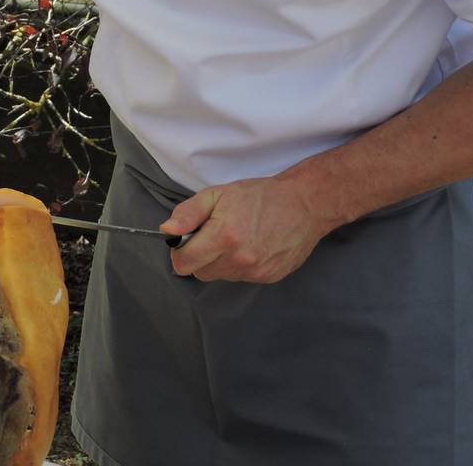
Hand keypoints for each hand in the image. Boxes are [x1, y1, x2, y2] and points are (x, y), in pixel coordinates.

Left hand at [159, 176, 343, 283]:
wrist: (305, 203)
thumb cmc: (259, 195)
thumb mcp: (217, 194)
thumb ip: (188, 213)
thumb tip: (166, 231)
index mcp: (223, 237)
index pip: (183, 264)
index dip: (181, 252)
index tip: (188, 240)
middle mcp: (239, 259)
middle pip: (200, 273)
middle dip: (200, 257)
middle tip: (214, 236)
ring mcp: (255, 271)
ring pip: (220, 276)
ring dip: (220, 262)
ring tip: (235, 239)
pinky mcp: (269, 277)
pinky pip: (241, 278)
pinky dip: (239, 265)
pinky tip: (251, 246)